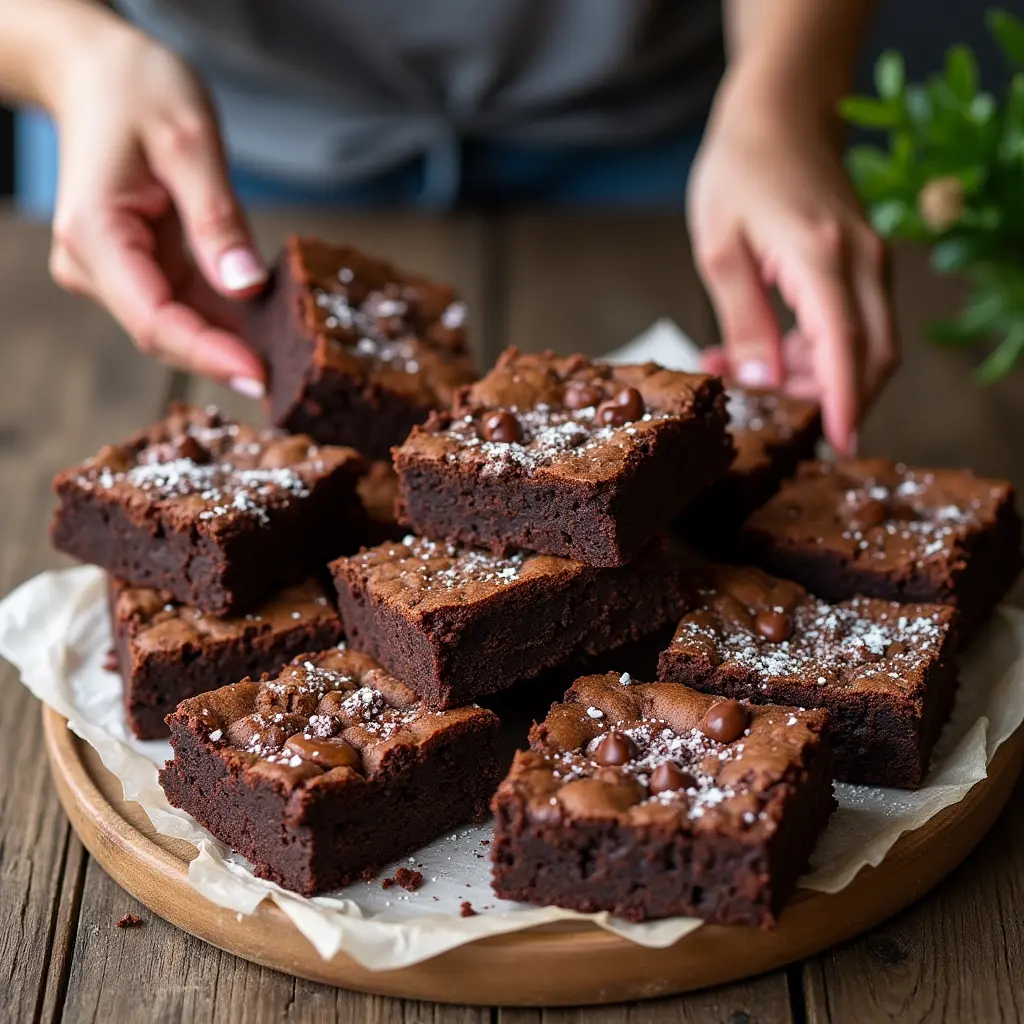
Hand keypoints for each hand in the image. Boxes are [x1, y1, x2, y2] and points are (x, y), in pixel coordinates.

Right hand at [47, 23, 266, 393]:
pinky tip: (268, 324)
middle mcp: (95, 264)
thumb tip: (247, 285)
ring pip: (177, 325)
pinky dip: (225, 317)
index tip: (261, 374)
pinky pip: (184, 305)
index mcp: (97, 234)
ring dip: (230, 340)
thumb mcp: (190, 142)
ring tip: (290, 355)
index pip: (155, 319)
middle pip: (165, 332)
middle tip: (292, 379)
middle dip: (226, 356)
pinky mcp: (137, 268)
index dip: (209, 354)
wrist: (96, 71)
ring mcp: (113, 271)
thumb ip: (217, 218)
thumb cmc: (137, 89)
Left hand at [687, 82, 896, 453]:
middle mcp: (862, 262)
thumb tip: (761, 383)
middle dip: (824, 401)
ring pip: (864, 349)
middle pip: (870, 358)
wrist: (781, 115)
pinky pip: (853, 328)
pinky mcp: (865, 267)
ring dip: (811, 379)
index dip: (843, 402)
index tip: (837, 444)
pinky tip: (761, 351)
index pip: (845, 346)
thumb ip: (744, 321)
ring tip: (737, 370)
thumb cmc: (741, 170)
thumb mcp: (719, 250)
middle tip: (761, 412)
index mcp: (821, 256)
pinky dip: (815, 355)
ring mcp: (871, 264)